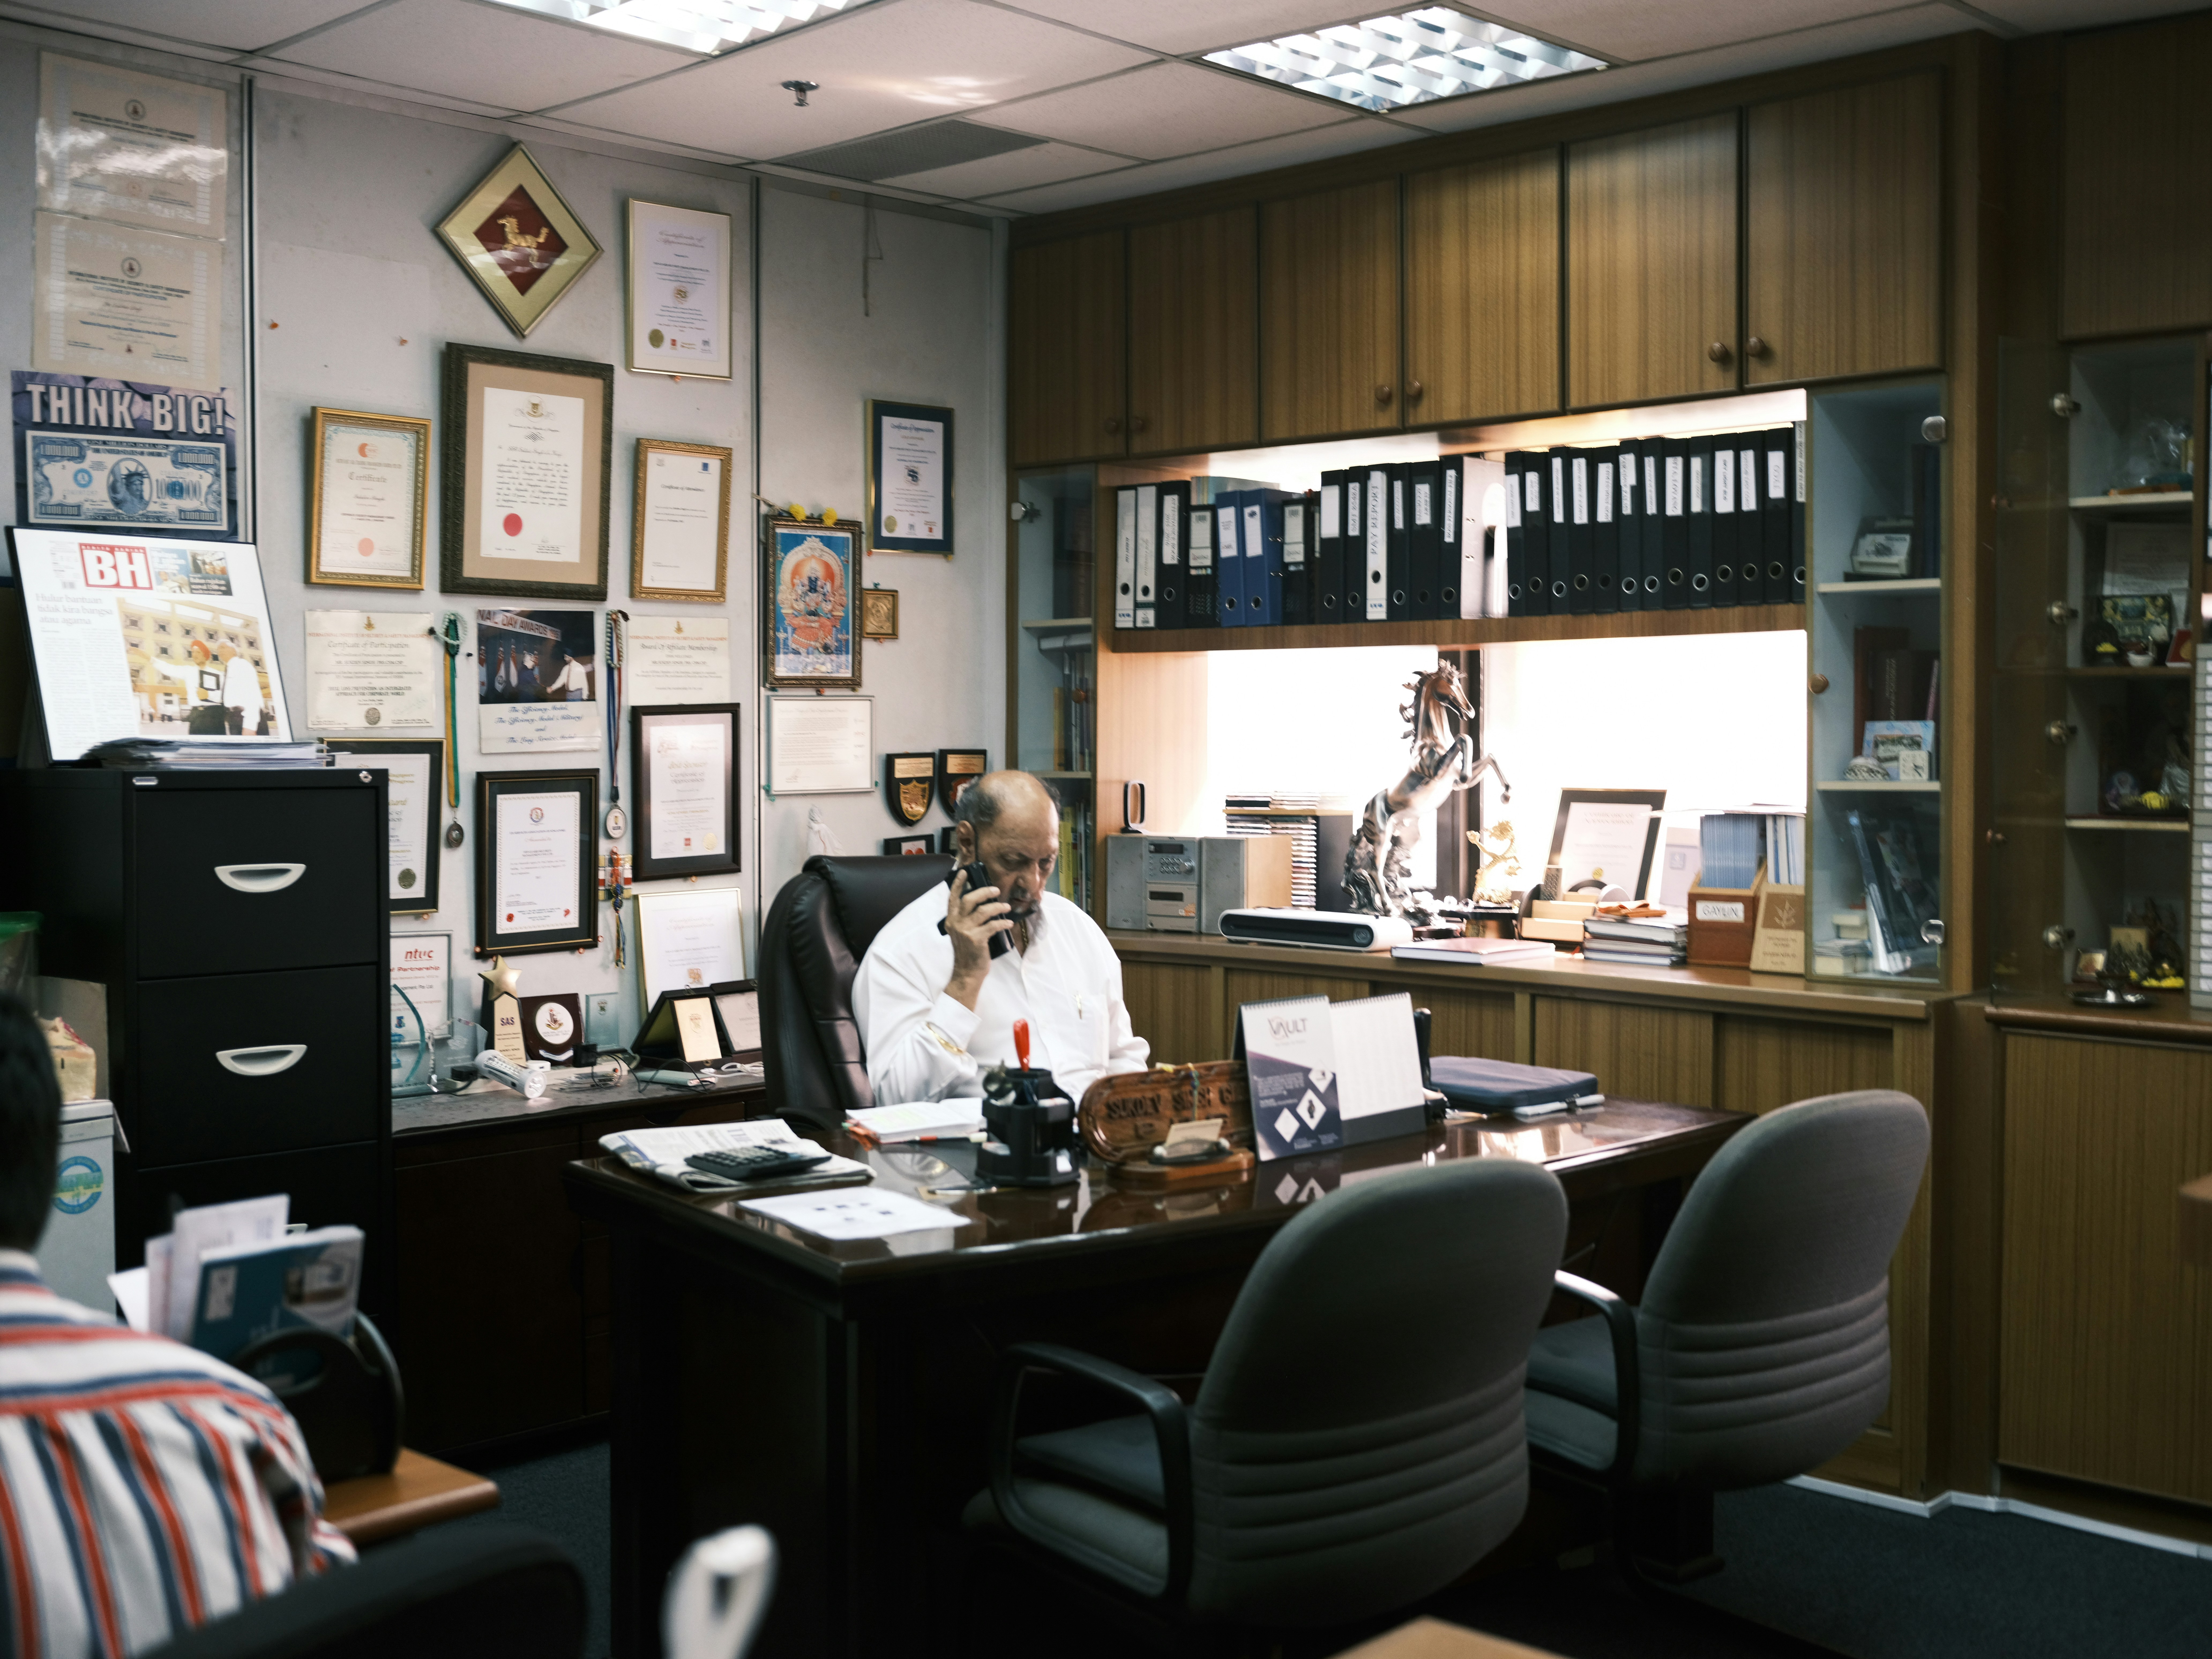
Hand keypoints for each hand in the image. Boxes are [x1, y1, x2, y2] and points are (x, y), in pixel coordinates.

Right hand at [944, 867, 1009, 1008]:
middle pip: (968, 900)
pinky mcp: (976, 939)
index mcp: (951, 920)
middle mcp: (955, 923)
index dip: (958, 884)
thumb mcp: (962, 932)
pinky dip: (1003, 922)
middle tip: (996, 890)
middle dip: (984, 892)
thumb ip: (966, 918)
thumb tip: (982, 902)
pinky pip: (993, 925)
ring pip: (983, 911)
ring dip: (997, 907)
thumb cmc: (968, 951)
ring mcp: (965, 931)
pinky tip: (1008, 923)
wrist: (967, 972)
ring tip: (1006, 907)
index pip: (953, 898)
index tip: (964, 872)